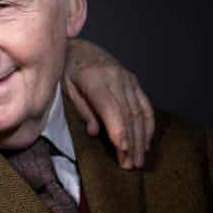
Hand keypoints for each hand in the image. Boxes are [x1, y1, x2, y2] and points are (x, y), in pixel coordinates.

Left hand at [63, 39, 153, 168]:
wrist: (78, 47)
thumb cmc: (66, 69)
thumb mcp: (65, 87)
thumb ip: (80, 109)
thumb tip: (93, 132)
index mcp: (95, 79)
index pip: (112, 108)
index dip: (119, 130)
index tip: (122, 150)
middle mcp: (116, 78)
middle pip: (128, 114)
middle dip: (130, 142)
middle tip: (129, 165)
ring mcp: (127, 79)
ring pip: (139, 112)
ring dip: (141, 139)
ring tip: (138, 160)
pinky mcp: (133, 81)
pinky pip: (144, 105)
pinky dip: (148, 125)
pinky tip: (145, 142)